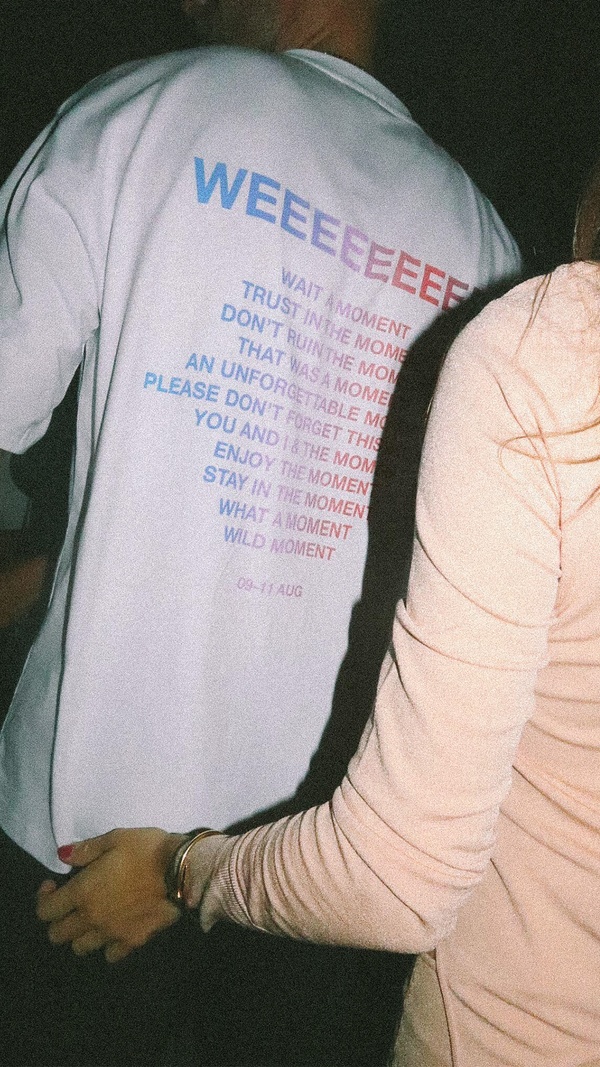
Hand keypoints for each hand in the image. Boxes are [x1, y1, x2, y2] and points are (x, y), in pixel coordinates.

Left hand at [36, 828, 185, 961]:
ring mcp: (111, 934)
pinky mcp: (132, 942)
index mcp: (82, 892)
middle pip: (57, 935)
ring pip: (80, 948)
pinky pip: (110, 955)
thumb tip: (62, 856)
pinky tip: (115, 931)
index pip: (45, 910)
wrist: (181, 871)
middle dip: (58, 920)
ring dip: (80, 936)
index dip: (43, 898)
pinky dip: (108, 946)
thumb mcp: (115, 838)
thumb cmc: (146, 849)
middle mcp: (91, 918)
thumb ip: (85, 850)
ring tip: (92, 920)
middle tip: (71, 904)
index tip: (55, 884)